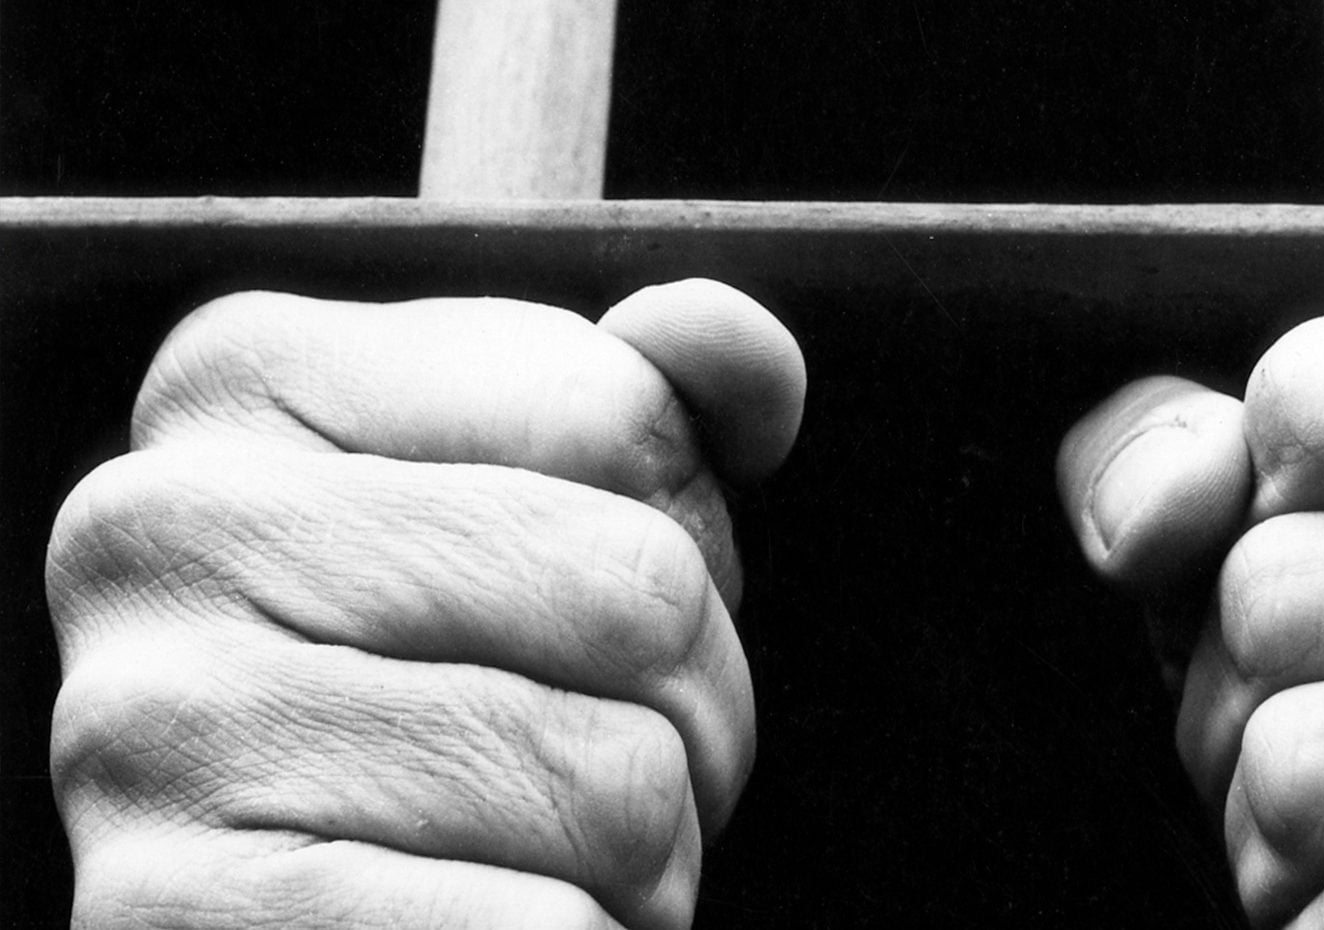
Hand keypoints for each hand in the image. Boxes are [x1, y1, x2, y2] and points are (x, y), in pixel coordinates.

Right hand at [45, 280, 804, 928]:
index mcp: (241, 382)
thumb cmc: (430, 691)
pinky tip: (492, 927)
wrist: (278, 918)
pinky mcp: (183, 920)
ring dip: (649, 855)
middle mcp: (157, 530)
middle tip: (603, 755)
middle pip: (643, 595)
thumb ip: (640, 396)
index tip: (594, 600)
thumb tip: (731, 345)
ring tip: (540, 853)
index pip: (621, 412)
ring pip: (620, 787)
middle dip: (695, 706)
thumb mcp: (526, 497)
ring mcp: (151, 731)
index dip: (682, 530)